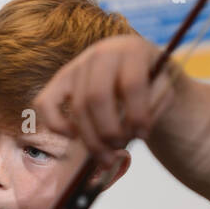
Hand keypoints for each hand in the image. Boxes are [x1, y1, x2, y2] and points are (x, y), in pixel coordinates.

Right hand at [33, 34, 179, 163]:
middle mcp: (101, 53)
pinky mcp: (60, 80)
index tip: (143, 135)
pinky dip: (55, 124)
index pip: (131, 84)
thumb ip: (154, 108)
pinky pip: (45, 103)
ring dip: (91, 140)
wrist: (137, 68)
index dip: (137, 115)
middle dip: (109, 131)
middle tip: (120, 148)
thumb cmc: (152, 83)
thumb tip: (134, 132)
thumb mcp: (164, 90)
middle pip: (97, 97)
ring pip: (77, 107)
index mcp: (132, 50)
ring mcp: (77, 65)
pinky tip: (73, 136)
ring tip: (106, 158)